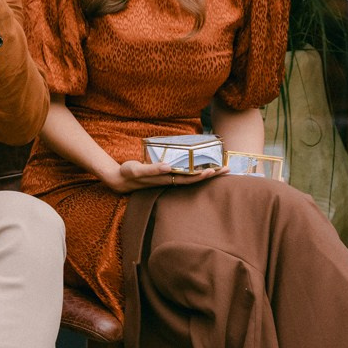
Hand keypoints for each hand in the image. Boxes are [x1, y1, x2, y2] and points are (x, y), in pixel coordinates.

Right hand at [105, 159, 226, 193]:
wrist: (120, 180)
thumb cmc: (128, 173)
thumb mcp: (137, 170)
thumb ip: (152, 169)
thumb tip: (169, 167)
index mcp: (166, 179)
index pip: (188, 178)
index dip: (201, 175)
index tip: (214, 170)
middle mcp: (170, 180)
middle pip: (195, 178)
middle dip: (211, 175)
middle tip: (228, 169)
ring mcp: (169, 179)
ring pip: (192, 177)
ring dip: (207, 174)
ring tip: (221, 169)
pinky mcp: (167, 176)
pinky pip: (186, 174)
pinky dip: (196, 171)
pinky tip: (203, 168)